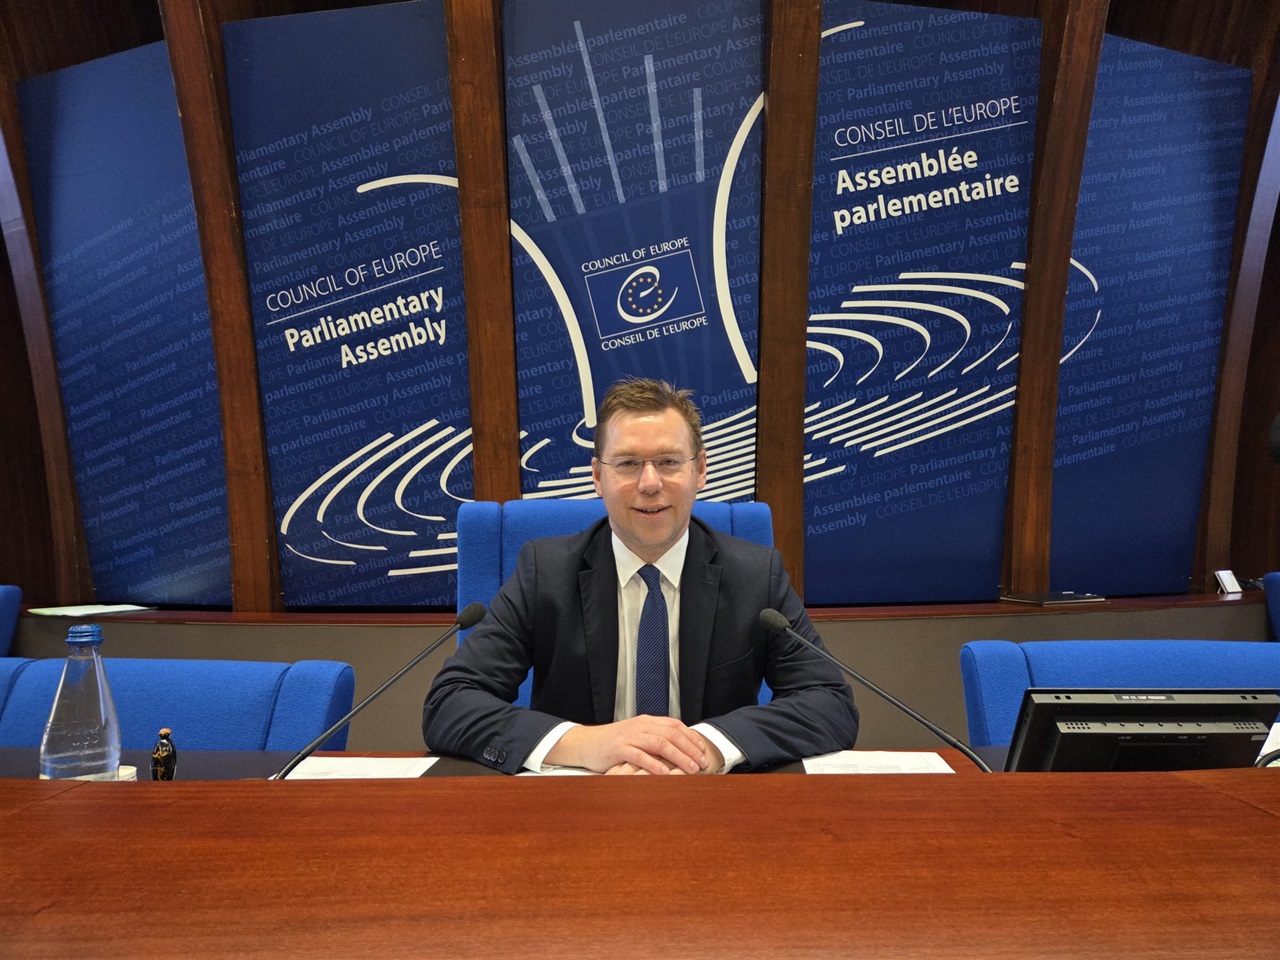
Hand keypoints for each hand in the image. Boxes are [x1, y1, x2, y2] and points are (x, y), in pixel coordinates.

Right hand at [547, 715, 709, 774]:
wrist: (585, 743)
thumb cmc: (611, 744)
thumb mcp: (635, 737)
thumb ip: (653, 739)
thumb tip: (676, 750)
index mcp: (646, 722)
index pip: (675, 725)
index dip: (691, 737)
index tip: (703, 750)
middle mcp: (640, 726)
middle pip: (672, 734)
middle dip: (690, 749)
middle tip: (702, 763)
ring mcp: (630, 736)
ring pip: (661, 743)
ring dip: (679, 757)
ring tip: (691, 769)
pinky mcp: (619, 748)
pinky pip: (640, 755)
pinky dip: (655, 764)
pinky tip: (665, 773)